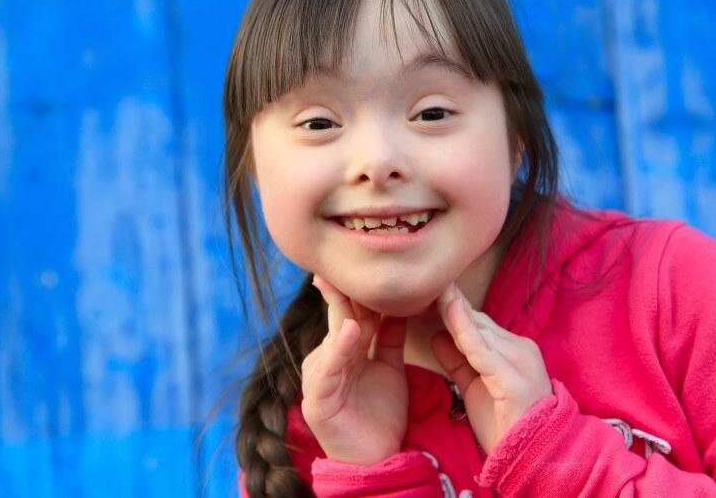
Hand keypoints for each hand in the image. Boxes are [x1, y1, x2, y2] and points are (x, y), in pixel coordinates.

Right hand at [300, 275, 408, 464]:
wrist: (376, 459)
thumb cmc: (380, 415)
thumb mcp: (390, 367)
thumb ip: (389, 336)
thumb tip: (398, 303)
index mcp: (346, 349)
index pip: (352, 310)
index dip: (358, 287)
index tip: (365, 257)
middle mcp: (330, 358)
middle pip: (341, 317)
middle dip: (346, 288)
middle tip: (350, 256)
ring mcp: (321, 377)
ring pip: (333, 337)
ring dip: (344, 312)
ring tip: (350, 287)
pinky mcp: (317, 399)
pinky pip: (328, 370)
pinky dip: (338, 349)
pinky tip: (349, 331)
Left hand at [431, 284, 551, 453]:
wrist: (532, 459)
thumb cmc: (504, 425)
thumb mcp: (474, 386)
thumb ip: (457, 360)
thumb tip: (436, 335)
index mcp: (513, 348)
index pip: (477, 322)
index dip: (452, 308)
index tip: (428, 288)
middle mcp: (519, 347)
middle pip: (476, 320)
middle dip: (449, 303)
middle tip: (424, 279)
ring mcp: (519, 359)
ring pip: (478, 329)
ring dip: (452, 309)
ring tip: (431, 286)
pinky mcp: (512, 376)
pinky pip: (481, 348)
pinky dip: (463, 328)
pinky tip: (449, 309)